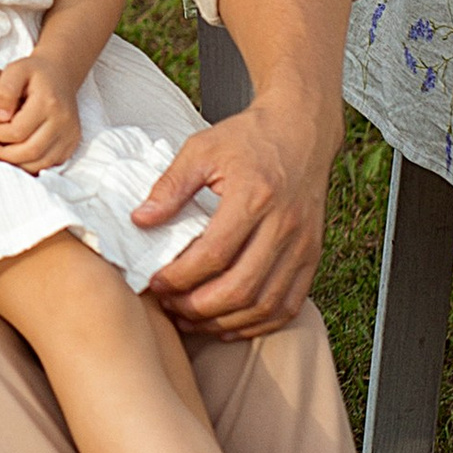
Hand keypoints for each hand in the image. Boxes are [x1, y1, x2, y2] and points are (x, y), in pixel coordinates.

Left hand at [0, 55, 80, 171]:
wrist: (60, 74)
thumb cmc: (33, 72)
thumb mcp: (15, 69)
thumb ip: (5, 90)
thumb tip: (1, 118)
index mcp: (48, 102)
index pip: (18, 131)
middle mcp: (64, 121)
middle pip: (31, 151)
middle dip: (5, 155)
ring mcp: (71, 134)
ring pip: (41, 163)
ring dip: (17, 164)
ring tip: (0, 154)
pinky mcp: (72, 143)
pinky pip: (50, 163)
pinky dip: (31, 164)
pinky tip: (16, 155)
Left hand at [138, 91, 338, 337]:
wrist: (301, 129)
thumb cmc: (248, 138)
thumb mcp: (202, 149)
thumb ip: (170, 186)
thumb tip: (140, 220)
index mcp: (254, 197)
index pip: (213, 255)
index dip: (179, 278)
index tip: (155, 282)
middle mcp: (284, 225)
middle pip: (240, 288)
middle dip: (197, 307)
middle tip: (170, 306)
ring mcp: (302, 244)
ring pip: (265, 304)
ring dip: (225, 322)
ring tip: (191, 318)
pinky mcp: (313, 256)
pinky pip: (289, 306)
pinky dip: (258, 323)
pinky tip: (229, 324)